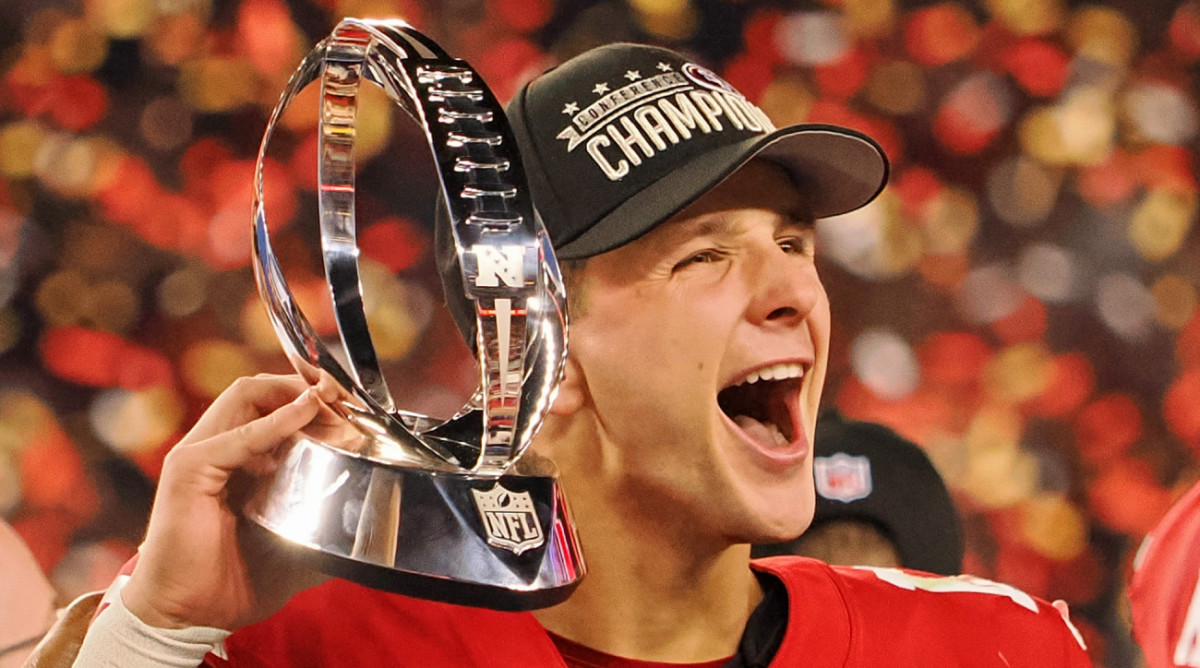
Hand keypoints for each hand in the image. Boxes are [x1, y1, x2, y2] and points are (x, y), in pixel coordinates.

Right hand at [122, 373, 339, 630]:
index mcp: (239, 458)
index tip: (355, 407)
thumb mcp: (297, 542)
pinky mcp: (189, 469)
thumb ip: (327, 523)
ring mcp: (199, 453)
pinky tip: (308, 412)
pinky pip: (239, 435)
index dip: (316, 397)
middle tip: (348, 401)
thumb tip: (370, 519)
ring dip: (296, 394)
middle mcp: (216, 446)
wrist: (190, 616)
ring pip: (247, 395)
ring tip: (333, 404)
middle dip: (310, 387)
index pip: (273, 402)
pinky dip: (278, 420)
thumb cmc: (235, 581)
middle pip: (262, 390)